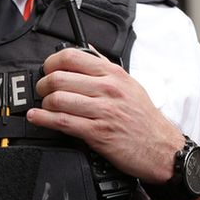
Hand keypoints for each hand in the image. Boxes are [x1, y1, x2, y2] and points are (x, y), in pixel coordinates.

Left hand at [28, 48, 185, 183]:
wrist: (162, 148)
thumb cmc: (145, 119)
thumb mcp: (130, 85)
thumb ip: (106, 68)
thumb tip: (88, 51)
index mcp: (114, 74)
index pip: (72, 57)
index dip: (52, 62)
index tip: (47, 69)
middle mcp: (108, 89)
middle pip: (59, 78)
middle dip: (43, 85)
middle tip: (42, 90)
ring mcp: (102, 111)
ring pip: (58, 99)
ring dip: (43, 103)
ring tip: (43, 106)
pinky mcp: (97, 133)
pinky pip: (62, 122)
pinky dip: (43, 119)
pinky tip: (37, 118)